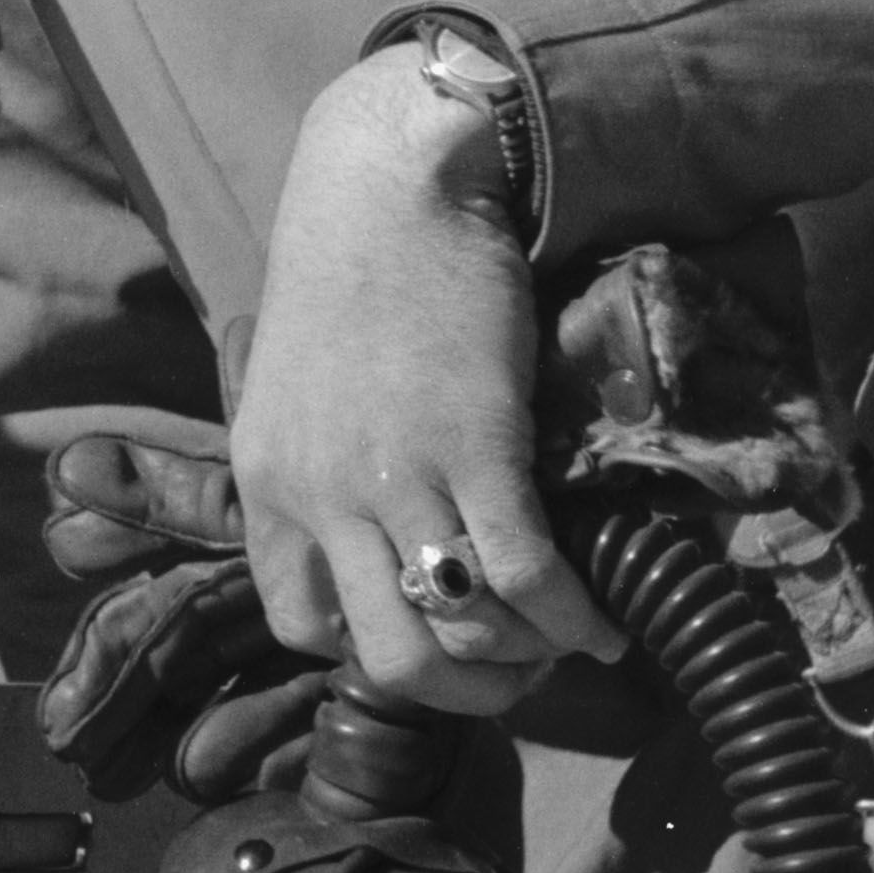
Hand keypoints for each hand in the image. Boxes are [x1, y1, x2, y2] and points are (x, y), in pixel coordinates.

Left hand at [228, 55, 618, 717]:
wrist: (393, 183)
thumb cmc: (354, 272)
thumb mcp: (299, 385)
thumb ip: (322, 464)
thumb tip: (381, 539)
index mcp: (266, 480)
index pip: (299, 625)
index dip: (370, 649)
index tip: (431, 634)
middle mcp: (318, 493)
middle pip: (386, 659)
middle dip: (464, 689)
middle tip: (517, 669)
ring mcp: (393, 476)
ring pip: (457, 634)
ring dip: (526, 659)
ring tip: (569, 639)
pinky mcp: (474, 449)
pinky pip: (528, 578)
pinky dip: (575, 618)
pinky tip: (607, 619)